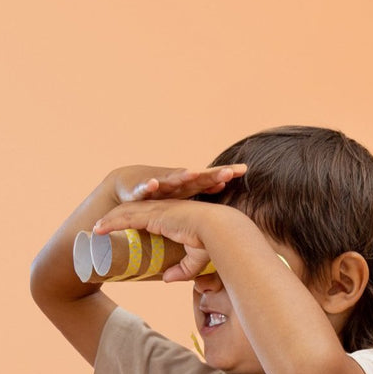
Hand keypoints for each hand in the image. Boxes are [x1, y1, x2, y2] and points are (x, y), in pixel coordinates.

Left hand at [94, 199, 226, 280]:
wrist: (219, 232)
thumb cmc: (212, 244)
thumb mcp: (194, 260)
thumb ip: (182, 270)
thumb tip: (166, 279)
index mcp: (169, 216)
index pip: (144, 216)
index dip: (129, 221)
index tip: (118, 231)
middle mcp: (160, 210)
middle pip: (130, 211)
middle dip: (114, 219)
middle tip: (99, 231)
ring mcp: (156, 210)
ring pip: (124, 213)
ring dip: (108, 221)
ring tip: (94, 231)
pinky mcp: (153, 215)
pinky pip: (126, 217)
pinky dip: (110, 223)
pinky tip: (98, 229)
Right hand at [113, 163, 245, 203]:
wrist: (129, 183)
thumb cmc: (162, 195)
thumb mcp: (184, 200)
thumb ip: (202, 203)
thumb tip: (224, 203)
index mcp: (189, 184)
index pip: (210, 178)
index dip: (224, 174)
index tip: (243, 170)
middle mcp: (176, 180)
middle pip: (198, 176)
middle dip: (213, 174)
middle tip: (228, 173)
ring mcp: (159, 183)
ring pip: (173, 179)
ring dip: (182, 176)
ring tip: (193, 174)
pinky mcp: (140, 190)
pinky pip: (145, 188)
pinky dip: (149, 186)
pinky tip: (154, 185)